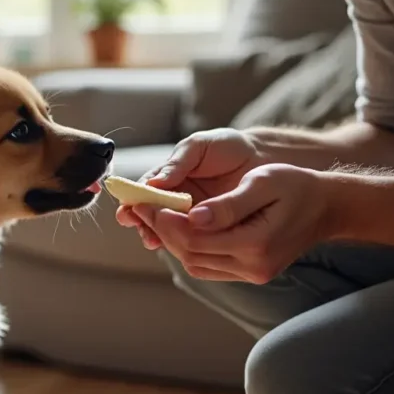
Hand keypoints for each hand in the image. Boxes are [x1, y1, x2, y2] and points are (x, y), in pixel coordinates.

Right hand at [116, 129, 264, 249]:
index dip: (134, 201)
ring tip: (153, 240)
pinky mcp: (208, 229)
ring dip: (158, 235)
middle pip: (151, 214)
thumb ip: (178, 163)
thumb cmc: (228, 147)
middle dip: (143, 222)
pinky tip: (175, 247)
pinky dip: (181, 244)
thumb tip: (152, 183)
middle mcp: (174, 198)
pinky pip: (190, 239)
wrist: (265, 160)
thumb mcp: (199, 147)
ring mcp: (191, 216)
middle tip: (140, 228)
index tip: (128, 211)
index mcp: (167, 176)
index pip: (144, 190)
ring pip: (168, 229)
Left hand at [132, 164, 332, 282]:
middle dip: (161, 230)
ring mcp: (250, 274)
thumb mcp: (263, 183)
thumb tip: (191, 217)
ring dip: (171, 240)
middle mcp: (252, 267)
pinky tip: (178, 227)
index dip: (164, 221)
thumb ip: (228, 204)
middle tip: (141, 208)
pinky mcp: (248, 273)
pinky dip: (188, 247)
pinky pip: (207, 265)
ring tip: (154, 216)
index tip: (144, 202)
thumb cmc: (296, 186)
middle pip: (189, 253)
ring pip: (195, 263)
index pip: (193, 238)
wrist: (327, 207)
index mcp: (256, 244)